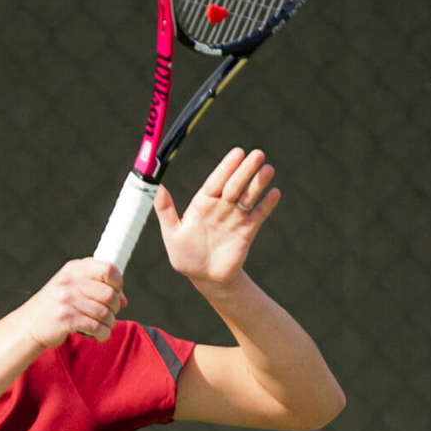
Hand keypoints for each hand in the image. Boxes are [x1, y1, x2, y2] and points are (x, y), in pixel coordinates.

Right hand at [21, 258, 126, 352]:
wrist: (28, 325)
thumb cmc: (55, 306)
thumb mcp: (72, 287)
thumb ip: (97, 287)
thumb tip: (124, 300)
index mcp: (75, 268)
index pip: (109, 269)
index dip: (118, 283)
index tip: (115, 293)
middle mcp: (71, 281)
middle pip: (109, 294)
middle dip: (115, 308)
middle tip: (110, 315)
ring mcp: (67, 299)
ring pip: (104, 313)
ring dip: (109, 323)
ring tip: (105, 327)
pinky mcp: (65, 318)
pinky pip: (95, 327)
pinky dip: (103, 334)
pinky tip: (100, 336)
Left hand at [154, 147, 279, 291]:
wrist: (205, 278)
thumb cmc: (186, 256)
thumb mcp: (172, 234)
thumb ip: (166, 211)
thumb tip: (156, 187)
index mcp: (203, 203)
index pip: (216, 181)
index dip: (226, 167)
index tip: (237, 153)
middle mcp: (221, 206)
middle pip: (235, 184)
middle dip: (246, 170)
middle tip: (257, 154)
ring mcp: (236, 217)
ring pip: (249, 196)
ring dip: (258, 183)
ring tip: (268, 170)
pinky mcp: (247, 230)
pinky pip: (259, 215)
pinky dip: (267, 204)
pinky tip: (274, 193)